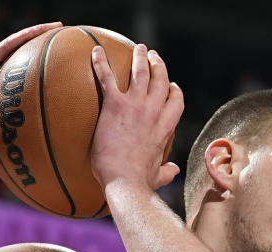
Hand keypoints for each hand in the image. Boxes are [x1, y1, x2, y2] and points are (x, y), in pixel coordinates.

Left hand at [90, 43, 183, 191]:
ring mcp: (135, 106)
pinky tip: (95, 51)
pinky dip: (101, 62)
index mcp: (165, 127)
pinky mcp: (115, 106)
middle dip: (158, 64)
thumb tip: (174, 171)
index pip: (176, 101)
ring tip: (138, 48)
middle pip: (160, 79)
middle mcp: (153, 111)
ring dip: (139, 57)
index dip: (174, 90)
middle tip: (152, 56)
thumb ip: (167, 171)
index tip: (171, 85)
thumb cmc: (140, 183)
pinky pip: (107, 77)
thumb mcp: (158, 176)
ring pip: (140, 71)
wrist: (125, 182)